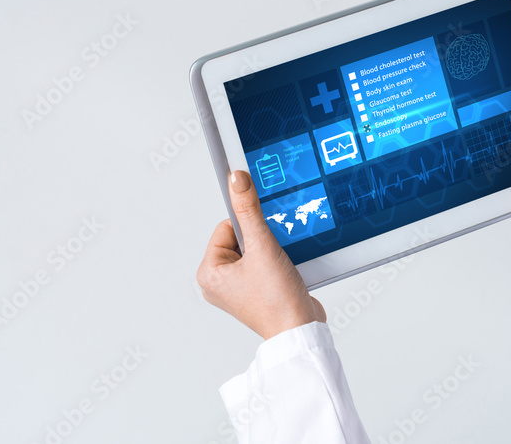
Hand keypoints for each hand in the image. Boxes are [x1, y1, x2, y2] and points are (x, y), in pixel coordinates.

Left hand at [196, 170, 325, 339]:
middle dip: (262, 240)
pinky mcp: (255, 291)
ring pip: (255, 248)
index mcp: (209, 273)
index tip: (263, 236)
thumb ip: (249, 210)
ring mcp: (237, 288)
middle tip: (271, 257)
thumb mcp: (262, 246)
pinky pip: (263, 262)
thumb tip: (237, 180)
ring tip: (278, 268)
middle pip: (241, 237)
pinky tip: (284, 273)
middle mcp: (219, 282)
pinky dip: (276, 261)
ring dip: (271, 250)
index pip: (226, 226)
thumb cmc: (277, 301)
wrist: (301, 330)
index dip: (249, 227)